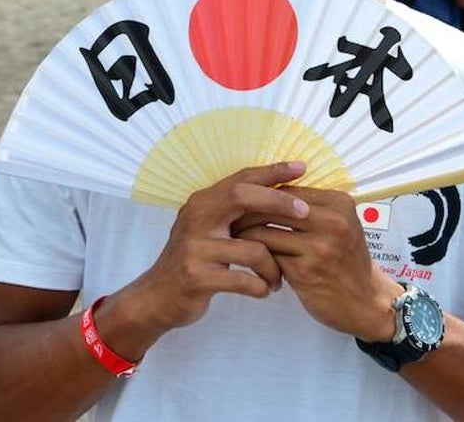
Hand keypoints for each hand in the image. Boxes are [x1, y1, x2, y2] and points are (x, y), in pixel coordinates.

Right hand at [120, 162, 310, 334]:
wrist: (157, 297)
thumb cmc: (193, 261)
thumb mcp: (206, 230)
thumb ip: (231, 213)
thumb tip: (277, 195)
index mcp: (202, 203)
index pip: (240, 178)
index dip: (271, 171)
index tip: (301, 167)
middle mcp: (196, 218)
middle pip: (242, 196)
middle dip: (279, 202)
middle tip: (306, 213)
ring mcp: (195, 247)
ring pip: (252, 249)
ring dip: (273, 268)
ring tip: (277, 280)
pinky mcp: (198, 277)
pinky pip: (244, 280)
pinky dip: (260, 287)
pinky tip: (262, 291)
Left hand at [235, 186, 401, 340]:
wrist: (366, 303)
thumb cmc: (346, 261)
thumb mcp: (338, 226)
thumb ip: (308, 207)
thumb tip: (265, 189)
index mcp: (339, 203)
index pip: (287, 190)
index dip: (261, 196)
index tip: (243, 202)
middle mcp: (332, 221)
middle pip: (272, 206)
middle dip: (246, 212)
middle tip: (228, 218)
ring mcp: (319, 247)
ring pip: (265, 230)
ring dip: (244, 235)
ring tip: (233, 238)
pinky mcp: (306, 271)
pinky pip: (268, 255)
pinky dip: (256, 256)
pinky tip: (249, 259)